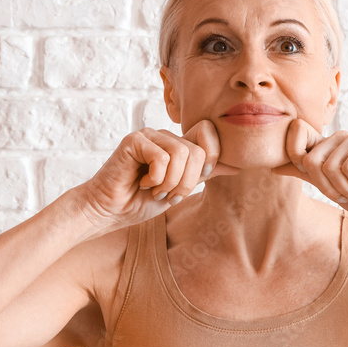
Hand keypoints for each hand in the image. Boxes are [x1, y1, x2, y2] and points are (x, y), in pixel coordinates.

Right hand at [73, 120, 239, 234]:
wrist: (109, 211)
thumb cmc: (140, 201)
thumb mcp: (180, 188)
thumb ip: (204, 173)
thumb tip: (238, 165)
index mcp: (179, 145)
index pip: (210, 135)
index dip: (210, 161)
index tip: (193, 183)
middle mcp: (166, 136)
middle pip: (199, 151)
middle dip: (187, 182)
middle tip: (168, 194)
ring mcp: (150, 135)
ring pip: (183, 154)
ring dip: (171, 182)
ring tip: (156, 190)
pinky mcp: (134, 140)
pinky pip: (162, 157)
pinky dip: (156, 179)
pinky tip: (142, 183)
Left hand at [271, 119, 347, 227]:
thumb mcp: (330, 187)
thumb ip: (304, 174)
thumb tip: (272, 166)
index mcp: (328, 144)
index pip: (296, 134)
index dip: (298, 160)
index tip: (325, 182)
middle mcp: (340, 137)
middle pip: (310, 161)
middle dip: (328, 187)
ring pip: (329, 168)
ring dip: (346, 190)